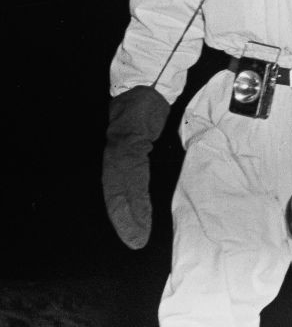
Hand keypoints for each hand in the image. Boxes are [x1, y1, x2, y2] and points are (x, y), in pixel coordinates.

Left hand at [103, 86, 169, 249]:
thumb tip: (146, 181)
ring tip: (138, 235)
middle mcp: (112, 156)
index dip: (122, 213)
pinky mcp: (127, 144)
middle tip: (135, 242)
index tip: (133, 234)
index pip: (116, 190)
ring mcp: (118, 150)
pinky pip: (130, 175)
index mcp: (117, 157)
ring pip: (120, 189)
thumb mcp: (141, 136)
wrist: (145, 84)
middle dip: (124, 220)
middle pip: (116, 193)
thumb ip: (139, 157)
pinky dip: (135, 197)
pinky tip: (141, 212)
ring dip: (129, 215)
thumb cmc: (145, 110)